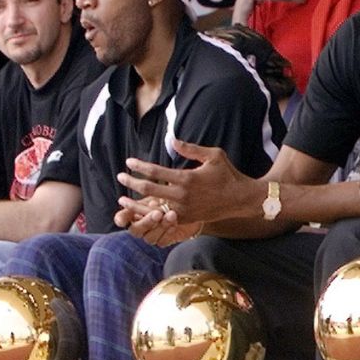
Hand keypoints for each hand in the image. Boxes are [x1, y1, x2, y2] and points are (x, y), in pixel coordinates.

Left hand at [113, 140, 256, 224]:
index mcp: (187, 178)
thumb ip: (191, 148)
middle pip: (149, 189)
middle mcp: (182, 196)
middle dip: (131, 183)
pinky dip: (150, 213)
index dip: (140, 166)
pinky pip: (163, 216)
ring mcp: (183, 210)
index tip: (129, 161)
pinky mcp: (186, 219)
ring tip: (122, 199)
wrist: (240, 199)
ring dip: (135, 204)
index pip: (156, 172)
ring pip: (153, 207)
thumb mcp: (213, 155)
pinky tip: (139, 210)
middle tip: (119, 177)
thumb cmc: (227, 174)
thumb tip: (171, 140)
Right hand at [115, 196, 203, 245]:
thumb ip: (152, 189)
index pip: (122, 218)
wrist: (189, 206)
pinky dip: (168, 232)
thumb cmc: (170, 195)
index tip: (126, 210)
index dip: (121, 217)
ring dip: (160, 226)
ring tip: (172, 214)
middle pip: (135, 230)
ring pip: (149, 238)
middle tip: (158, 212)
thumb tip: (150, 188)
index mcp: (135, 213)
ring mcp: (151, 235)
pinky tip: (175, 222)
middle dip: (146, 221)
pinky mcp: (164, 240)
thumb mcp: (161, 190)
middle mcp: (140, 226)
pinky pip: (162, 242)